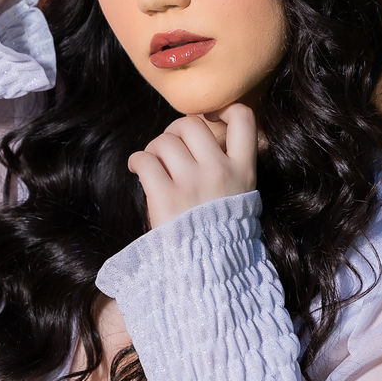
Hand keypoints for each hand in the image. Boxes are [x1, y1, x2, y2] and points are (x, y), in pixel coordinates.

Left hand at [128, 105, 257, 228]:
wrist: (208, 271)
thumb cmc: (219, 230)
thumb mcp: (240, 195)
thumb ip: (230, 165)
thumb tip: (207, 129)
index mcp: (243, 170)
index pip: (244, 118)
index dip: (224, 109)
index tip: (211, 118)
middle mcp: (219, 171)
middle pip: (191, 124)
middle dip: (174, 132)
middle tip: (169, 150)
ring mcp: (193, 184)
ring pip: (164, 140)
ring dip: (154, 149)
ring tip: (153, 164)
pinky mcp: (166, 197)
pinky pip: (144, 160)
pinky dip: (137, 161)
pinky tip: (138, 170)